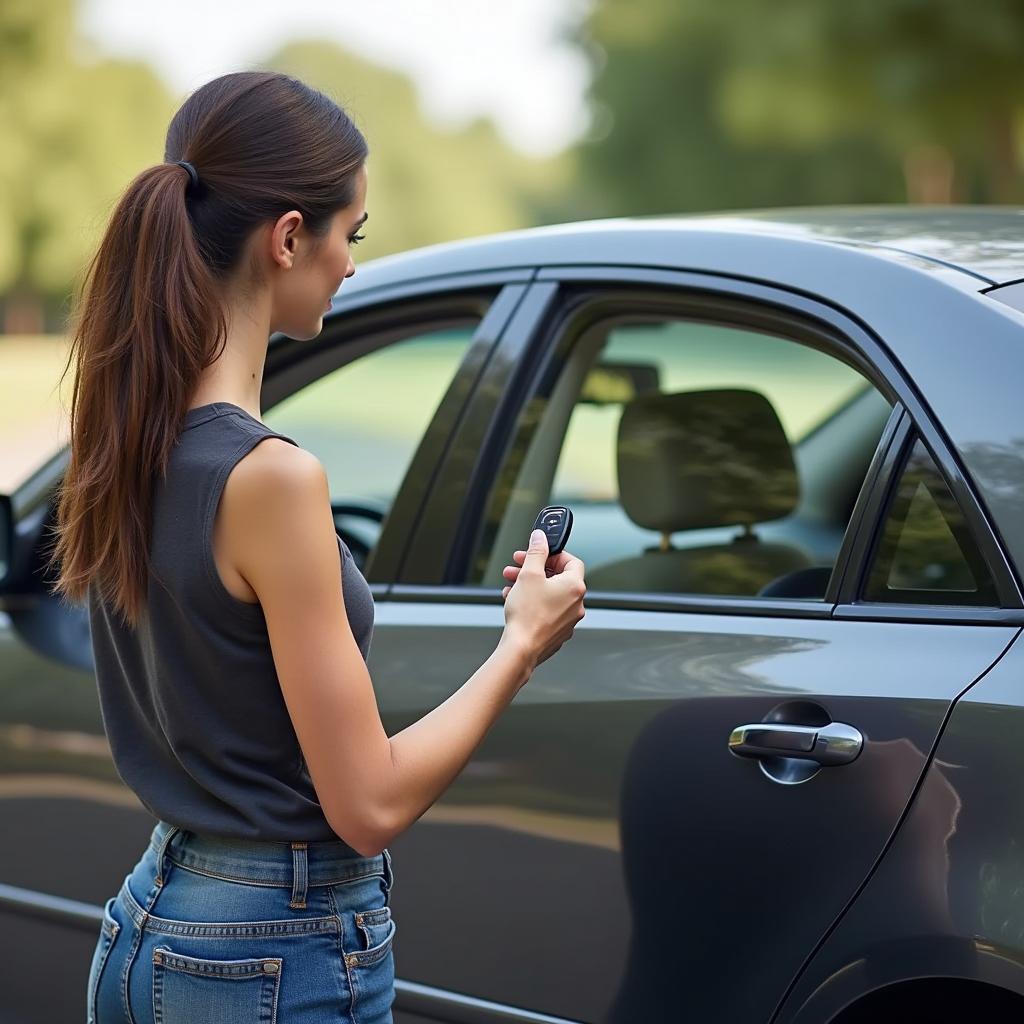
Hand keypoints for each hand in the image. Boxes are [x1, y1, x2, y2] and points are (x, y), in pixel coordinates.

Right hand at [500, 529, 585, 668]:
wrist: (521, 649)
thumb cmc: (527, 615)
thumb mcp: (529, 574)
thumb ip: (536, 552)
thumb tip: (540, 537)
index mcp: (575, 587)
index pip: (571, 561)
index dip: (553, 554)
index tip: (538, 552)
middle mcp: (576, 604)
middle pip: (558, 578)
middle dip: (535, 570)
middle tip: (518, 566)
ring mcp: (568, 620)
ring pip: (550, 595)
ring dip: (531, 585)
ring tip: (512, 584)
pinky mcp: (558, 632)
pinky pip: (547, 610)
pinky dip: (533, 602)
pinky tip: (515, 601)